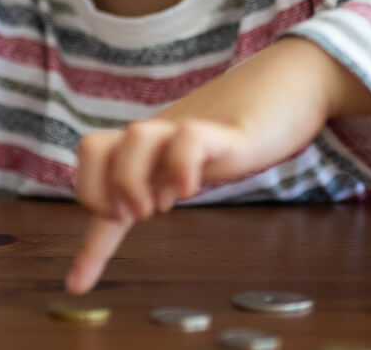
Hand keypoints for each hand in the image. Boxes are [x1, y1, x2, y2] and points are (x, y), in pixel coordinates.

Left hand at [64, 37, 370, 294]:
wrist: (293, 82)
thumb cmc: (242, 128)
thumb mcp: (194, 160)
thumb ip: (166, 178)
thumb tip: (138, 206)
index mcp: (150, 150)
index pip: (99, 183)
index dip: (90, 244)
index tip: (77, 287)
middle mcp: (161, 136)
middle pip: (93, 146)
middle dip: (96, 191)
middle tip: (131, 218)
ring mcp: (190, 129)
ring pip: (135, 137)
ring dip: (132, 181)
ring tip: (159, 207)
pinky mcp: (227, 131)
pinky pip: (190, 139)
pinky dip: (182, 166)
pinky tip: (191, 188)